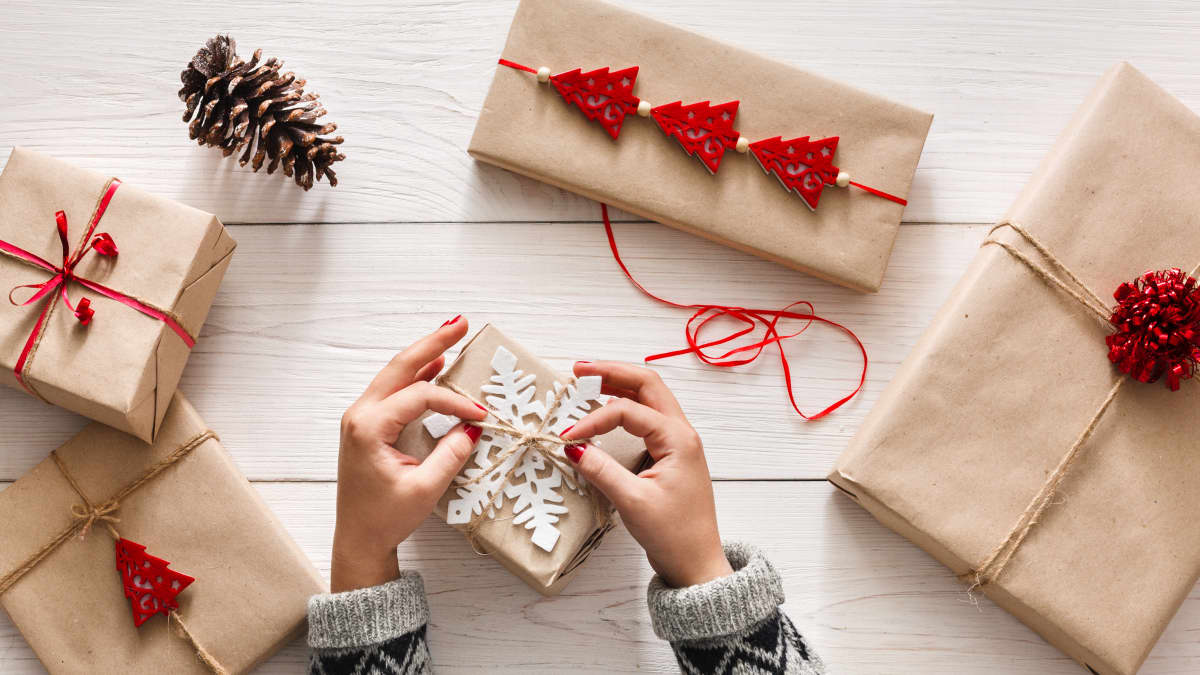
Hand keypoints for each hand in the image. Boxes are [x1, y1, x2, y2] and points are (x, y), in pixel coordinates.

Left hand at [330, 316, 487, 591]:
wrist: (357, 540)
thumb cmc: (384, 518)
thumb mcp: (424, 489)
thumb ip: (450, 455)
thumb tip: (472, 428)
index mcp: (370, 427)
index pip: (421, 398)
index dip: (454, 401)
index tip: (481, 415)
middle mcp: (360, 415)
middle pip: (401, 366)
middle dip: (433, 343)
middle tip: (461, 324)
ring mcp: (361, 418)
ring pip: (396, 374)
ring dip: (424, 354)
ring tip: (452, 334)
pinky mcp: (367, 425)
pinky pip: (393, 390)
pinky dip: (416, 375)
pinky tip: (434, 364)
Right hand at [561, 362, 732, 587]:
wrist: (697, 564)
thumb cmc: (674, 535)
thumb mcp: (633, 502)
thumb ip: (602, 470)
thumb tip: (572, 447)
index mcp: (678, 439)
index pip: (628, 411)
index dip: (594, 419)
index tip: (567, 438)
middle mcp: (682, 433)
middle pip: (647, 384)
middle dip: (612, 372)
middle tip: (578, 369)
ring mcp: (679, 442)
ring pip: (650, 398)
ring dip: (620, 384)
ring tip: (589, 380)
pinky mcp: (672, 455)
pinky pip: (650, 417)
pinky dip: (627, 405)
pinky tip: (607, 408)